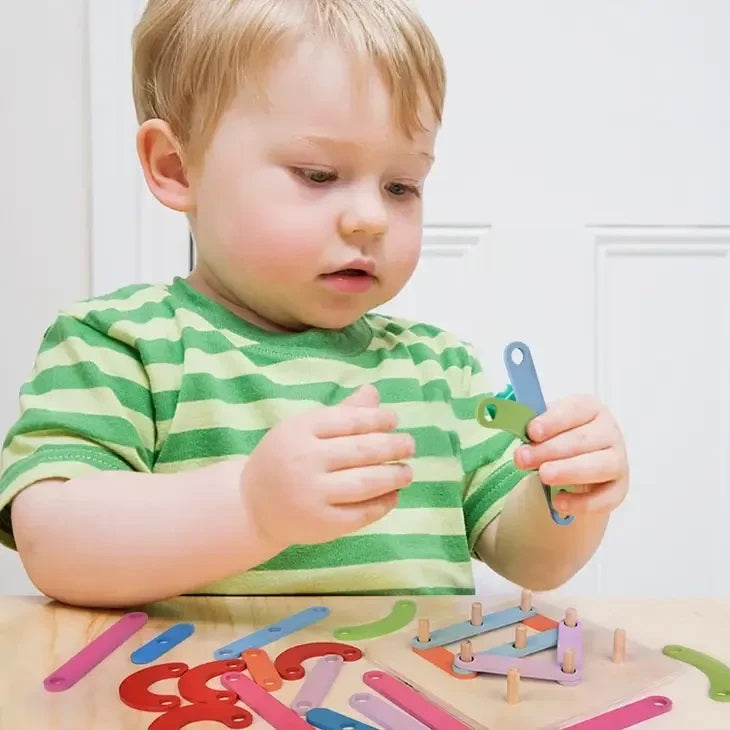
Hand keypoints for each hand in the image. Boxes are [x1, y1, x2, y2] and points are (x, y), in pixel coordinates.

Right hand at [240, 384, 413, 548]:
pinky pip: (360, 513)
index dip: (377, 419)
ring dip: (392, 476)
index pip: (348, 421)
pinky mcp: (321, 524)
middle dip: (391, 447)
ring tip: (407, 471)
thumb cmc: (285, 459)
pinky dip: (382, 504)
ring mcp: (312, 495)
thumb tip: (374, 394)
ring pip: (364, 483)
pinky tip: (393, 495)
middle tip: (410, 445)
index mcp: (299, 431)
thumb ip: (340, 414)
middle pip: (360, 452)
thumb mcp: (303, 429)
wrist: (252, 505)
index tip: (394, 420)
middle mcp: (305, 461)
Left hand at [513, 395, 628, 514]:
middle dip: (550, 450)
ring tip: (543, 476)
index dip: (552, 421)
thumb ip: (533, 427)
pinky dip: (582, 502)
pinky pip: (605, 497)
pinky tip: (559, 502)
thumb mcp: (544, 428)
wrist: (572, 466)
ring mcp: (617, 460)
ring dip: (568, 471)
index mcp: (589, 409)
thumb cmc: (556, 439)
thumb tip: (512, 424)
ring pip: (599, 466)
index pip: (574, 410)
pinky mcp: (619, 488)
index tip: (532, 432)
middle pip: (582, 440)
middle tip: (523, 459)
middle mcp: (608, 431)